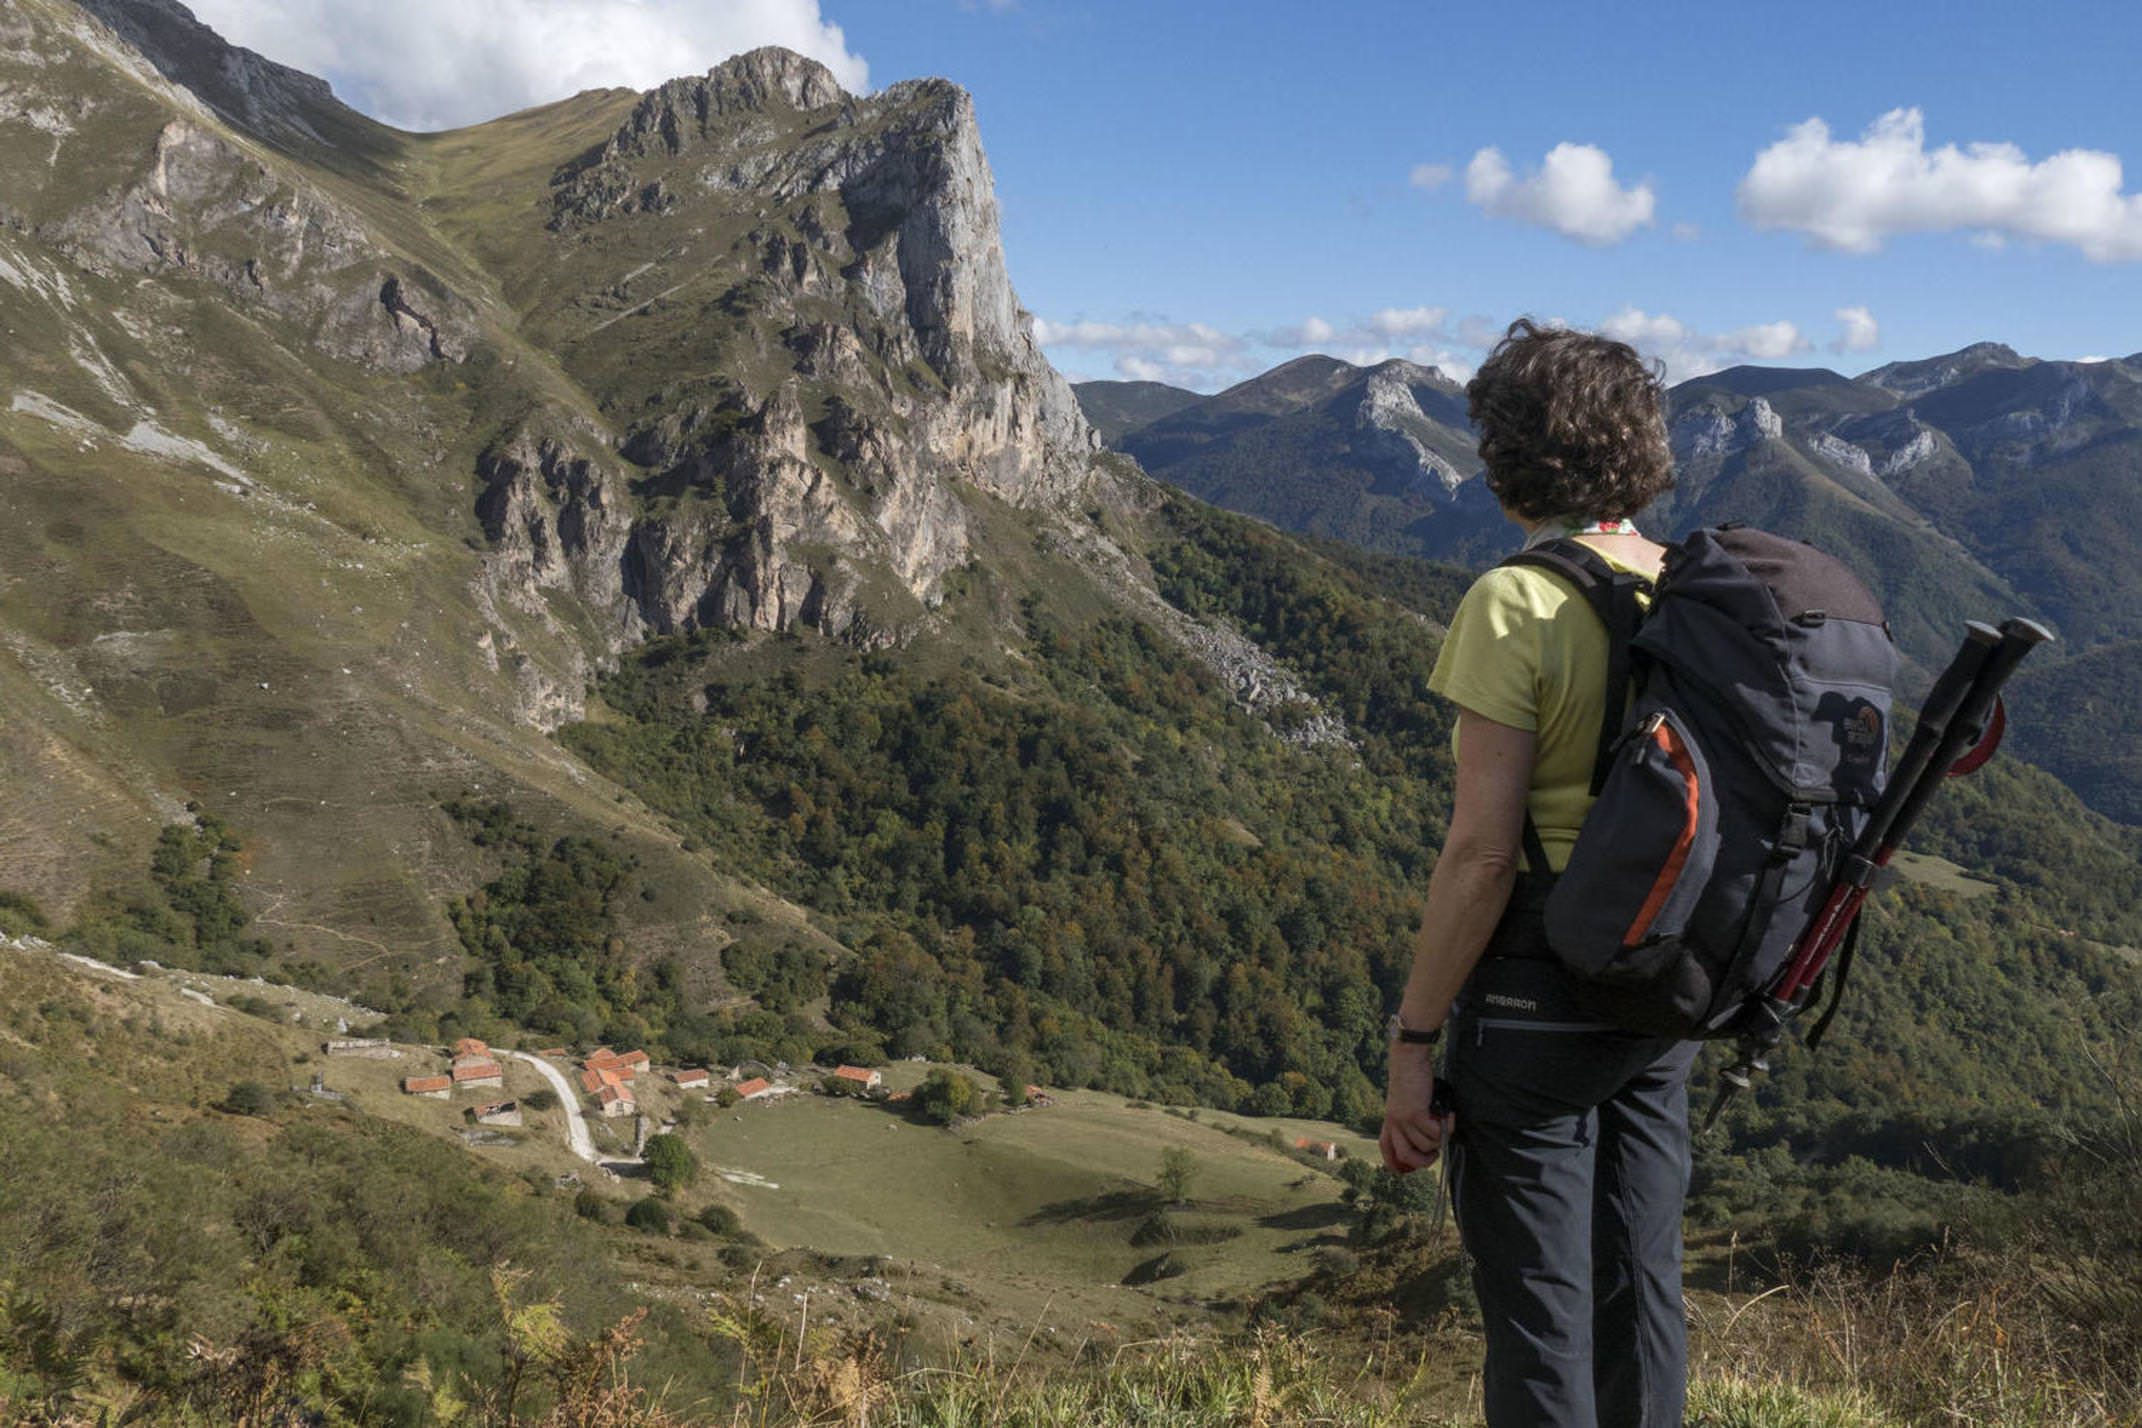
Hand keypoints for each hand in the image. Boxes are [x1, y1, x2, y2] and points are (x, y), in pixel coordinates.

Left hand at [1380, 1045, 1450, 1174]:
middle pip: (1405, 1155)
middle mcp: (1394, 1123)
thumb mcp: (1404, 1104)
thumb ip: (1410, 1122)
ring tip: (1445, 1126)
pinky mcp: (1415, 1113)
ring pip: (1425, 1145)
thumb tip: (1430, 1141)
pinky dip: (1447, 1127)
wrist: (1407, 1061)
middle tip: (1435, 1153)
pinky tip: (1451, 1117)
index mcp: (1389, 1123)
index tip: (1411, 1169)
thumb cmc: (1410, 1081)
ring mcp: (1403, 1119)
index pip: (1387, 1151)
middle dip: (1423, 1161)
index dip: (1397, 1165)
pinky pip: (1435, 1132)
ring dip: (1439, 1140)